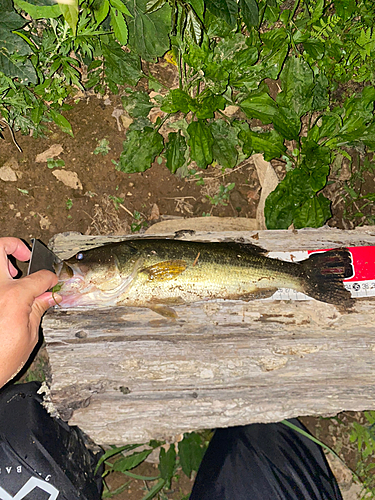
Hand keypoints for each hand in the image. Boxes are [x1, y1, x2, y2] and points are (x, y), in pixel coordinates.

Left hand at [0, 237, 59, 386]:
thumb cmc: (0, 360)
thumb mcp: (29, 335)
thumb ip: (38, 309)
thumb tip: (50, 296)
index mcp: (14, 296)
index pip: (39, 277)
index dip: (51, 278)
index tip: (53, 282)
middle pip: (1, 248)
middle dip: (15, 246)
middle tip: (24, 255)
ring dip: (2, 261)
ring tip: (12, 272)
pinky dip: (0, 282)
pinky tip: (4, 292)